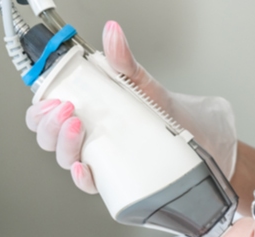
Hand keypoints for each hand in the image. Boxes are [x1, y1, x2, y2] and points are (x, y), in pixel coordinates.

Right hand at [25, 21, 236, 193]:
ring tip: (78, 127)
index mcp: (94, 116)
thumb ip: (129, 66)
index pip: (52, 117)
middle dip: (50, 126)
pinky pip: (95, 184)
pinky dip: (84, 177)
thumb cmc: (178, 121)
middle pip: (53, 139)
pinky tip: (85, 167)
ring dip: (65, 146)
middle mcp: (96, 140)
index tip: (54, 101)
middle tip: (66, 112)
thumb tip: (114, 33)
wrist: (212, 145)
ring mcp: (109, 161)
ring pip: (69, 160)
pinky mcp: (124, 180)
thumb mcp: (151, 90)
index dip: (43, 111)